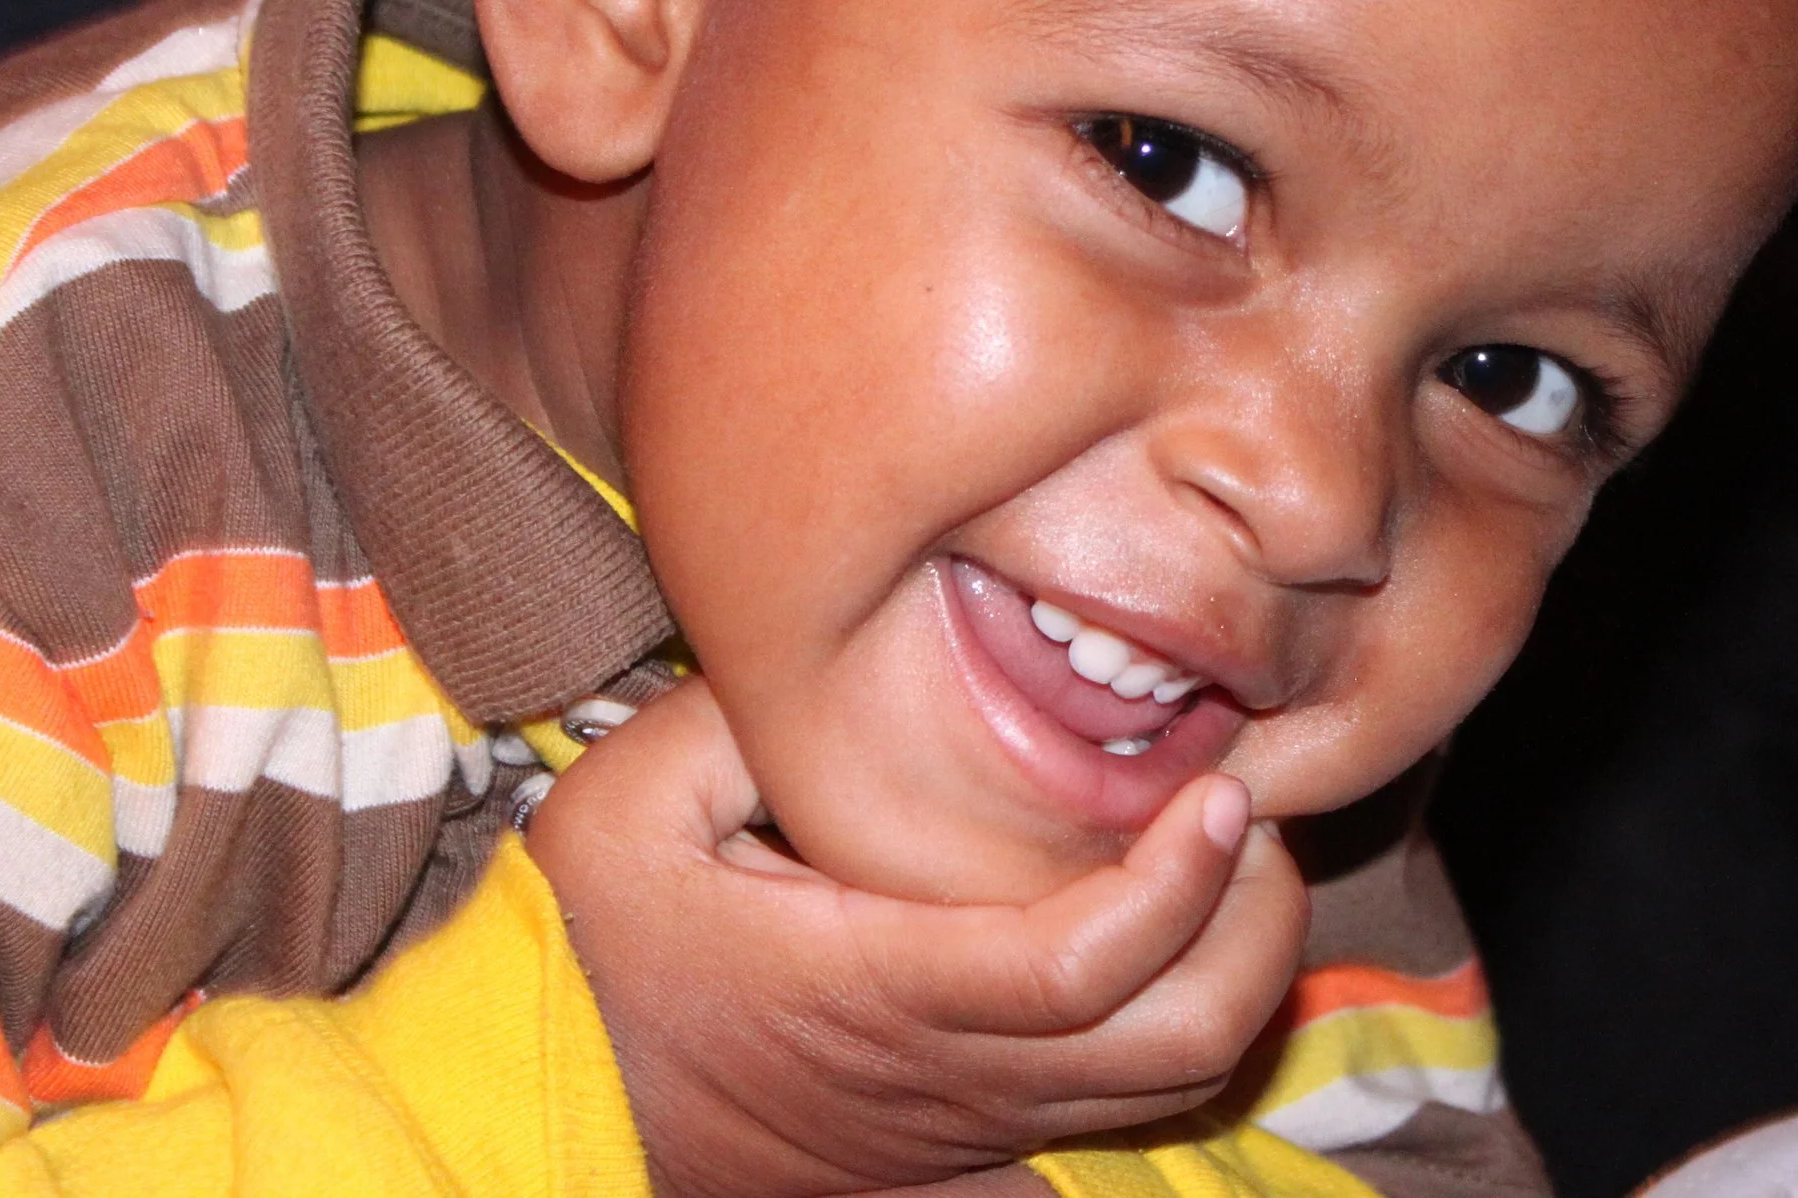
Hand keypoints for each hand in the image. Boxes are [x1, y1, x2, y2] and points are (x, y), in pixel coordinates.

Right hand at [522, 678, 1306, 1197]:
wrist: (546, 1092)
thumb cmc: (587, 943)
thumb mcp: (629, 800)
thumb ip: (742, 715)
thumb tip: (850, 650)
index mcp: (876, 985)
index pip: (1081, 966)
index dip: (1179, 885)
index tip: (1221, 790)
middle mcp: (944, 1075)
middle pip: (1168, 1051)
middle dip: (1251, 935)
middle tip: (1248, 817)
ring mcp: (955, 1128)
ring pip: (1158, 1100)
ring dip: (1225, 983)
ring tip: (1220, 867)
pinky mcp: (947, 1155)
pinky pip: (1101, 1128)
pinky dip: (1166, 1044)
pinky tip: (1154, 953)